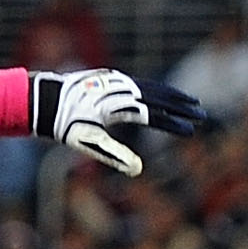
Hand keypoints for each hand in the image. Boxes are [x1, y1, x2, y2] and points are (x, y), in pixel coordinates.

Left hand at [31, 70, 204, 174]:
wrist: (45, 99)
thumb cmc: (67, 124)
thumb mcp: (90, 143)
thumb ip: (115, 155)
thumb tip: (138, 171)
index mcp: (120, 105)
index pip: (155, 116)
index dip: (175, 124)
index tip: (192, 130)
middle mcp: (122, 89)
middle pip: (159, 98)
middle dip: (182, 107)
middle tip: (202, 114)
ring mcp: (117, 81)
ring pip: (152, 87)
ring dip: (172, 95)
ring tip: (190, 102)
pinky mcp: (111, 78)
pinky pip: (141, 83)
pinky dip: (156, 89)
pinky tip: (161, 95)